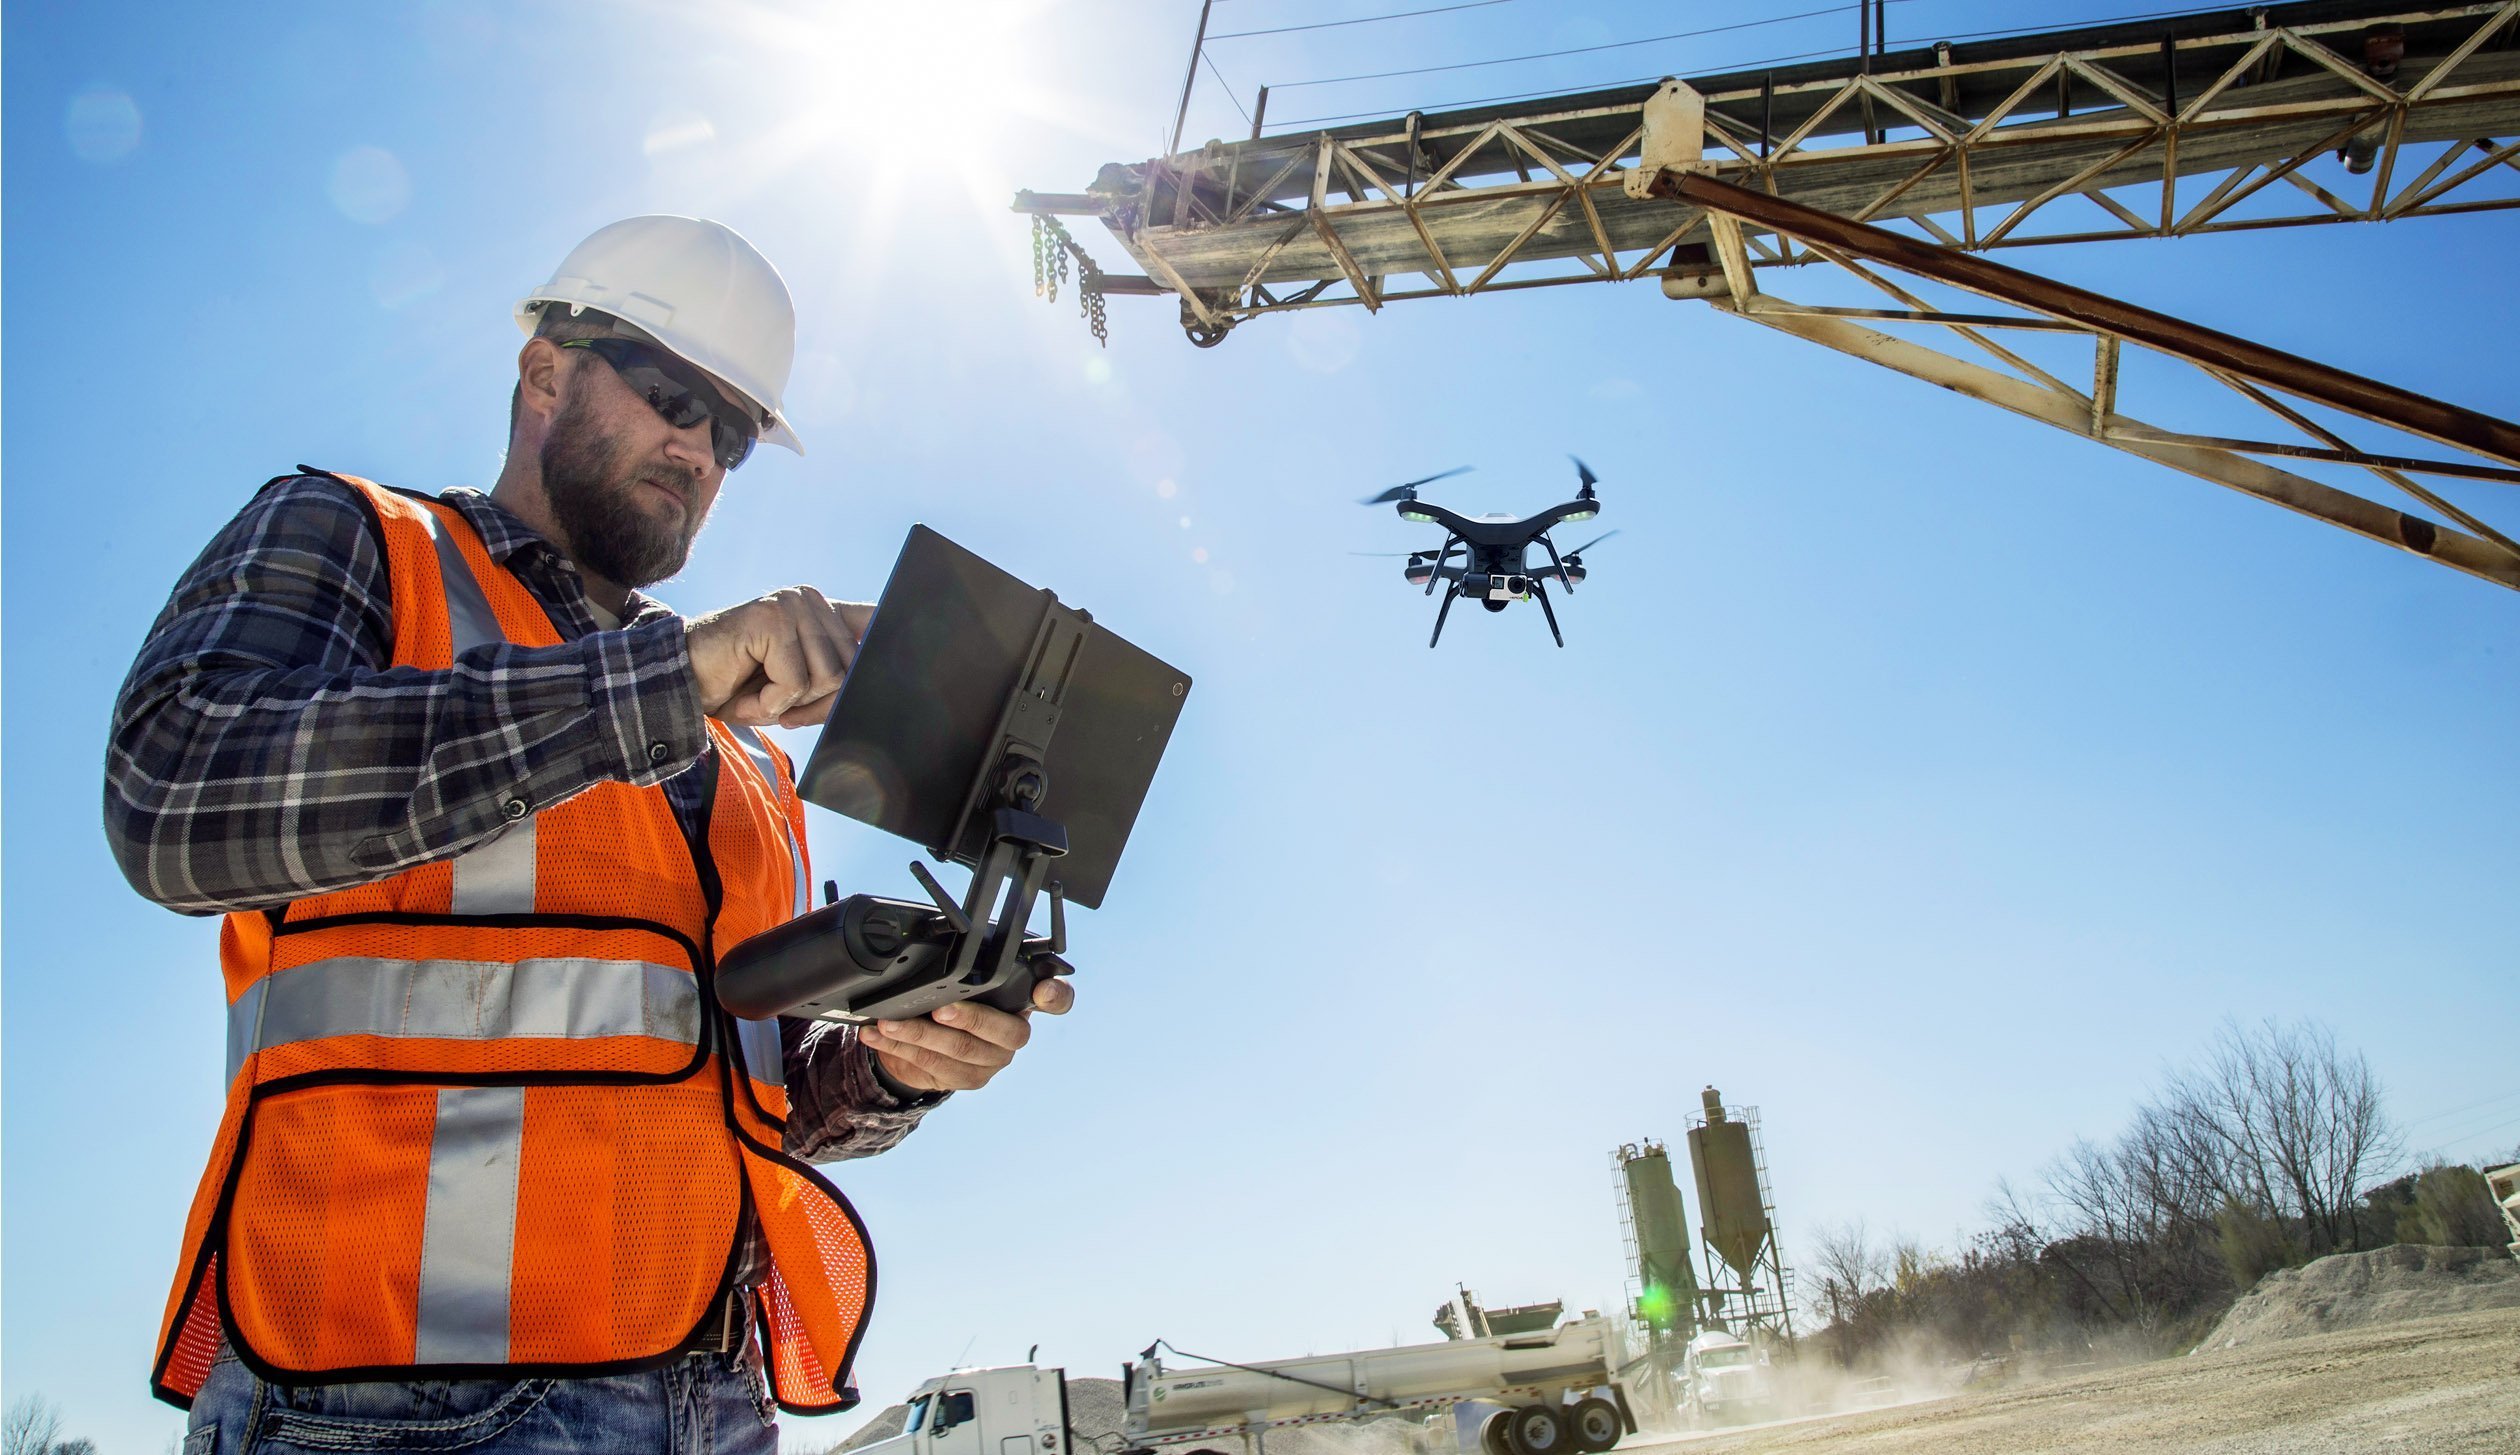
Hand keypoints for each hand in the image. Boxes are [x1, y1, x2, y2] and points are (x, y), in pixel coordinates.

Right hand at [685, 589, 874, 727]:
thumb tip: (871, 687)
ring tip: (759, 691)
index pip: (873, 622)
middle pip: (851, 669)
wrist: (682, 684)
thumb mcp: (797, 688)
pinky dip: (769, 702)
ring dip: (789, 702)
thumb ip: (835, 681)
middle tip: (778, 702)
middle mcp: (810, 600)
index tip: (921, 650)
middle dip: (818, 702)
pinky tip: (746, 689)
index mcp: (823, 610)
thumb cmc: (739, 687)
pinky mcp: (771, 620)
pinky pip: (795, 683)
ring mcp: (791, 606)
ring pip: (828, 678)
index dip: (889, 642)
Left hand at [859, 976, 1074, 1092]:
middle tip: (939, 1009)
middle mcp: (1016, 1033)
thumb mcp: (965, 976)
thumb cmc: (956, 997)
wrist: (937, 1042)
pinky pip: (933, 1066)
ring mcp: (994, 1059)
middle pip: (1001, 1030)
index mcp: (1025, 1000)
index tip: (1042, 990)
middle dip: (967, 1019)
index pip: (1058, 999)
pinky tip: (877, 1036)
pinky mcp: (969, 1079)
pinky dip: (899, 1049)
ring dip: (917, 1034)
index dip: (1055, 994)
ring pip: (958, 1050)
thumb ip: (970, 964)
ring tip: (888, 1022)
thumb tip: (944, 936)